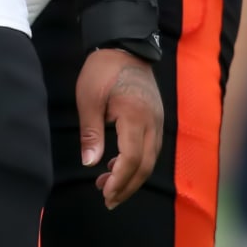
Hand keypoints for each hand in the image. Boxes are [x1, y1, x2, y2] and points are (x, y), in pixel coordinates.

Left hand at [75, 47, 163, 208]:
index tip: (105, 194)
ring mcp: (158, 120)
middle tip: (107, 199)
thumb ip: (91, 132)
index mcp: (135, 116)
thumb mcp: (89, 99)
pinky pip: (151, 148)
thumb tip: (90, 163)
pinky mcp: (157, 118)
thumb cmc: (103, 70)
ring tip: (108, 186)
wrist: (125, 46)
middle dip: (127, 186)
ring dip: (131, 176)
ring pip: (150, 159)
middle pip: (144, 165)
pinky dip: (137, 162)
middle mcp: (152, 122)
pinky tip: (118, 165)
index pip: (132, 159)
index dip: (119, 181)